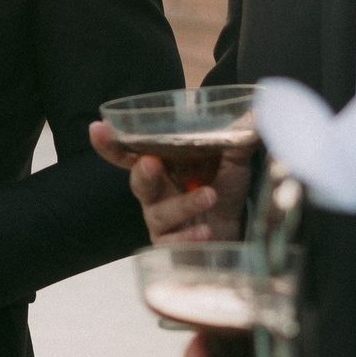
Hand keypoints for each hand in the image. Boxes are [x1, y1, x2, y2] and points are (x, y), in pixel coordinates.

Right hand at [89, 120, 250, 243]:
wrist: (237, 229)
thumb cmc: (224, 190)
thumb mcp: (233, 162)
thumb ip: (238, 139)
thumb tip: (257, 111)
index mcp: (162, 165)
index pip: (130, 152)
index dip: (110, 143)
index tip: (98, 128)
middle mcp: (155, 192)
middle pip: (138, 182)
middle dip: (142, 172)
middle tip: (152, 163)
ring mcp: (160, 219)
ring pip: (158, 212)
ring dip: (182, 204)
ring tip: (209, 195)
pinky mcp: (170, 244)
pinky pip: (171, 242)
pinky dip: (188, 235)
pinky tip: (205, 230)